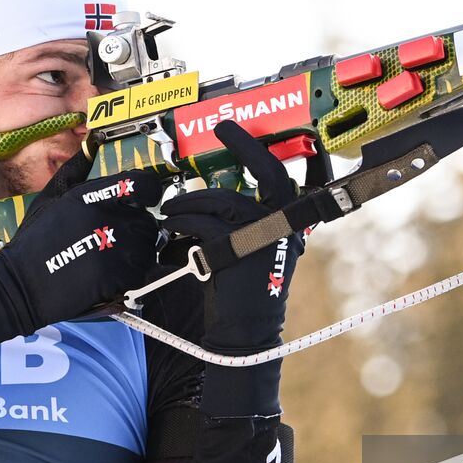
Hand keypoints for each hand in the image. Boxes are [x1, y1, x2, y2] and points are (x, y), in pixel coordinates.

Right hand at [0, 167, 161, 355]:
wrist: (22, 283)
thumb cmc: (35, 240)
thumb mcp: (51, 196)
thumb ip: (76, 169)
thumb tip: (91, 143)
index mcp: (91, 195)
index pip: (142, 184)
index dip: (149, 192)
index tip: (145, 200)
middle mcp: (105, 217)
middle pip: (146, 219)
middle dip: (136, 229)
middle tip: (116, 239)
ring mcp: (113, 248)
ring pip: (147, 246)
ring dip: (136, 253)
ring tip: (111, 258)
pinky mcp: (115, 276)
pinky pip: (141, 271)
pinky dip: (132, 274)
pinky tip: (110, 274)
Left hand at [159, 121, 303, 356]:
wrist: (245, 332)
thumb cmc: (244, 292)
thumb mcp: (255, 250)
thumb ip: (248, 222)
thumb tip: (216, 195)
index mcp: (290, 224)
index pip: (285, 178)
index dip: (264, 150)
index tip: (241, 130)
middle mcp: (284, 226)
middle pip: (268, 172)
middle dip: (244, 145)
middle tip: (222, 129)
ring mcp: (263, 235)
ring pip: (220, 200)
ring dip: (189, 202)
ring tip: (172, 213)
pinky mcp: (237, 248)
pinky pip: (202, 223)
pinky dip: (182, 224)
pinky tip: (172, 231)